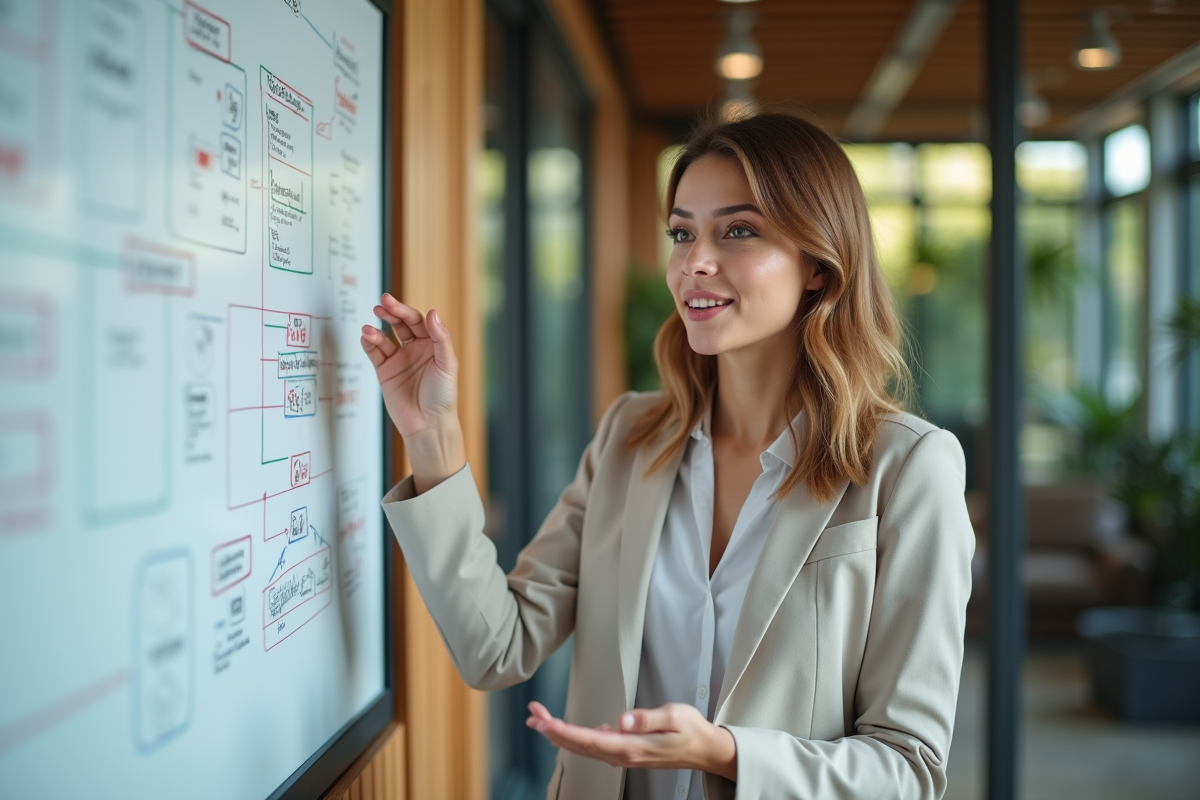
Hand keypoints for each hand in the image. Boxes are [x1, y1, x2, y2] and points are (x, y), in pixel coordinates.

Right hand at [360, 294, 464, 491]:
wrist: (428, 424)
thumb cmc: (443, 396)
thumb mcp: (447, 364)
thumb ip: (440, 338)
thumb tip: (433, 313)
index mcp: (432, 345)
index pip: (418, 321)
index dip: (406, 311)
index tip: (395, 304)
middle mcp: (415, 349)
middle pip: (400, 324)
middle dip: (390, 313)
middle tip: (381, 304)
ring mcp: (399, 360)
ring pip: (385, 338)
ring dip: (376, 331)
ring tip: (368, 329)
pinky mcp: (385, 372)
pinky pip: (375, 353)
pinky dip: (369, 344)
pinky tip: (366, 337)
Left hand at [525, 701, 736, 780]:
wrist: (704, 749)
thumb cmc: (690, 731)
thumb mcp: (673, 716)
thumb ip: (646, 718)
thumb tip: (622, 720)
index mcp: (631, 746)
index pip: (588, 739)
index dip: (562, 730)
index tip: (543, 721)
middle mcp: (622, 755)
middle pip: (578, 744)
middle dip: (551, 730)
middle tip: (532, 713)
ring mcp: (622, 755)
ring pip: (582, 746)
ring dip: (558, 733)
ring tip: (540, 719)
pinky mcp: (624, 752)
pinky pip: (592, 746)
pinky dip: (573, 737)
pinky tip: (565, 730)